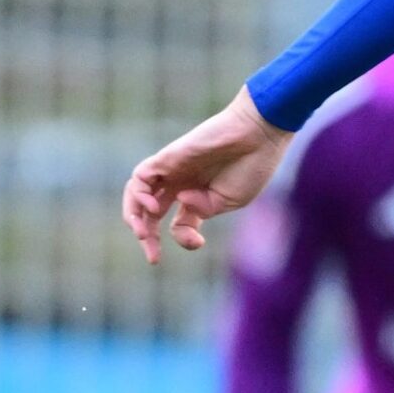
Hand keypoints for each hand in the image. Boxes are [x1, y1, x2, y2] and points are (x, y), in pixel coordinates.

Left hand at [124, 90, 292, 262]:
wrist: (259, 134)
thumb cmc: (251, 166)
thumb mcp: (230, 201)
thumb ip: (203, 209)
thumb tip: (181, 202)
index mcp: (199, 197)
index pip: (178, 224)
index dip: (184, 239)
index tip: (199, 242)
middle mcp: (181, 183)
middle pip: (151, 213)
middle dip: (148, 237)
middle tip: (153, 258)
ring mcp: (172, 170)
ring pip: (138, 193)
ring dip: (134, 217)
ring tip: (143, 234)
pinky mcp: (168, 157)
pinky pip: (140, 176)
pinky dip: (138, 194)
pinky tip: (153, 207)